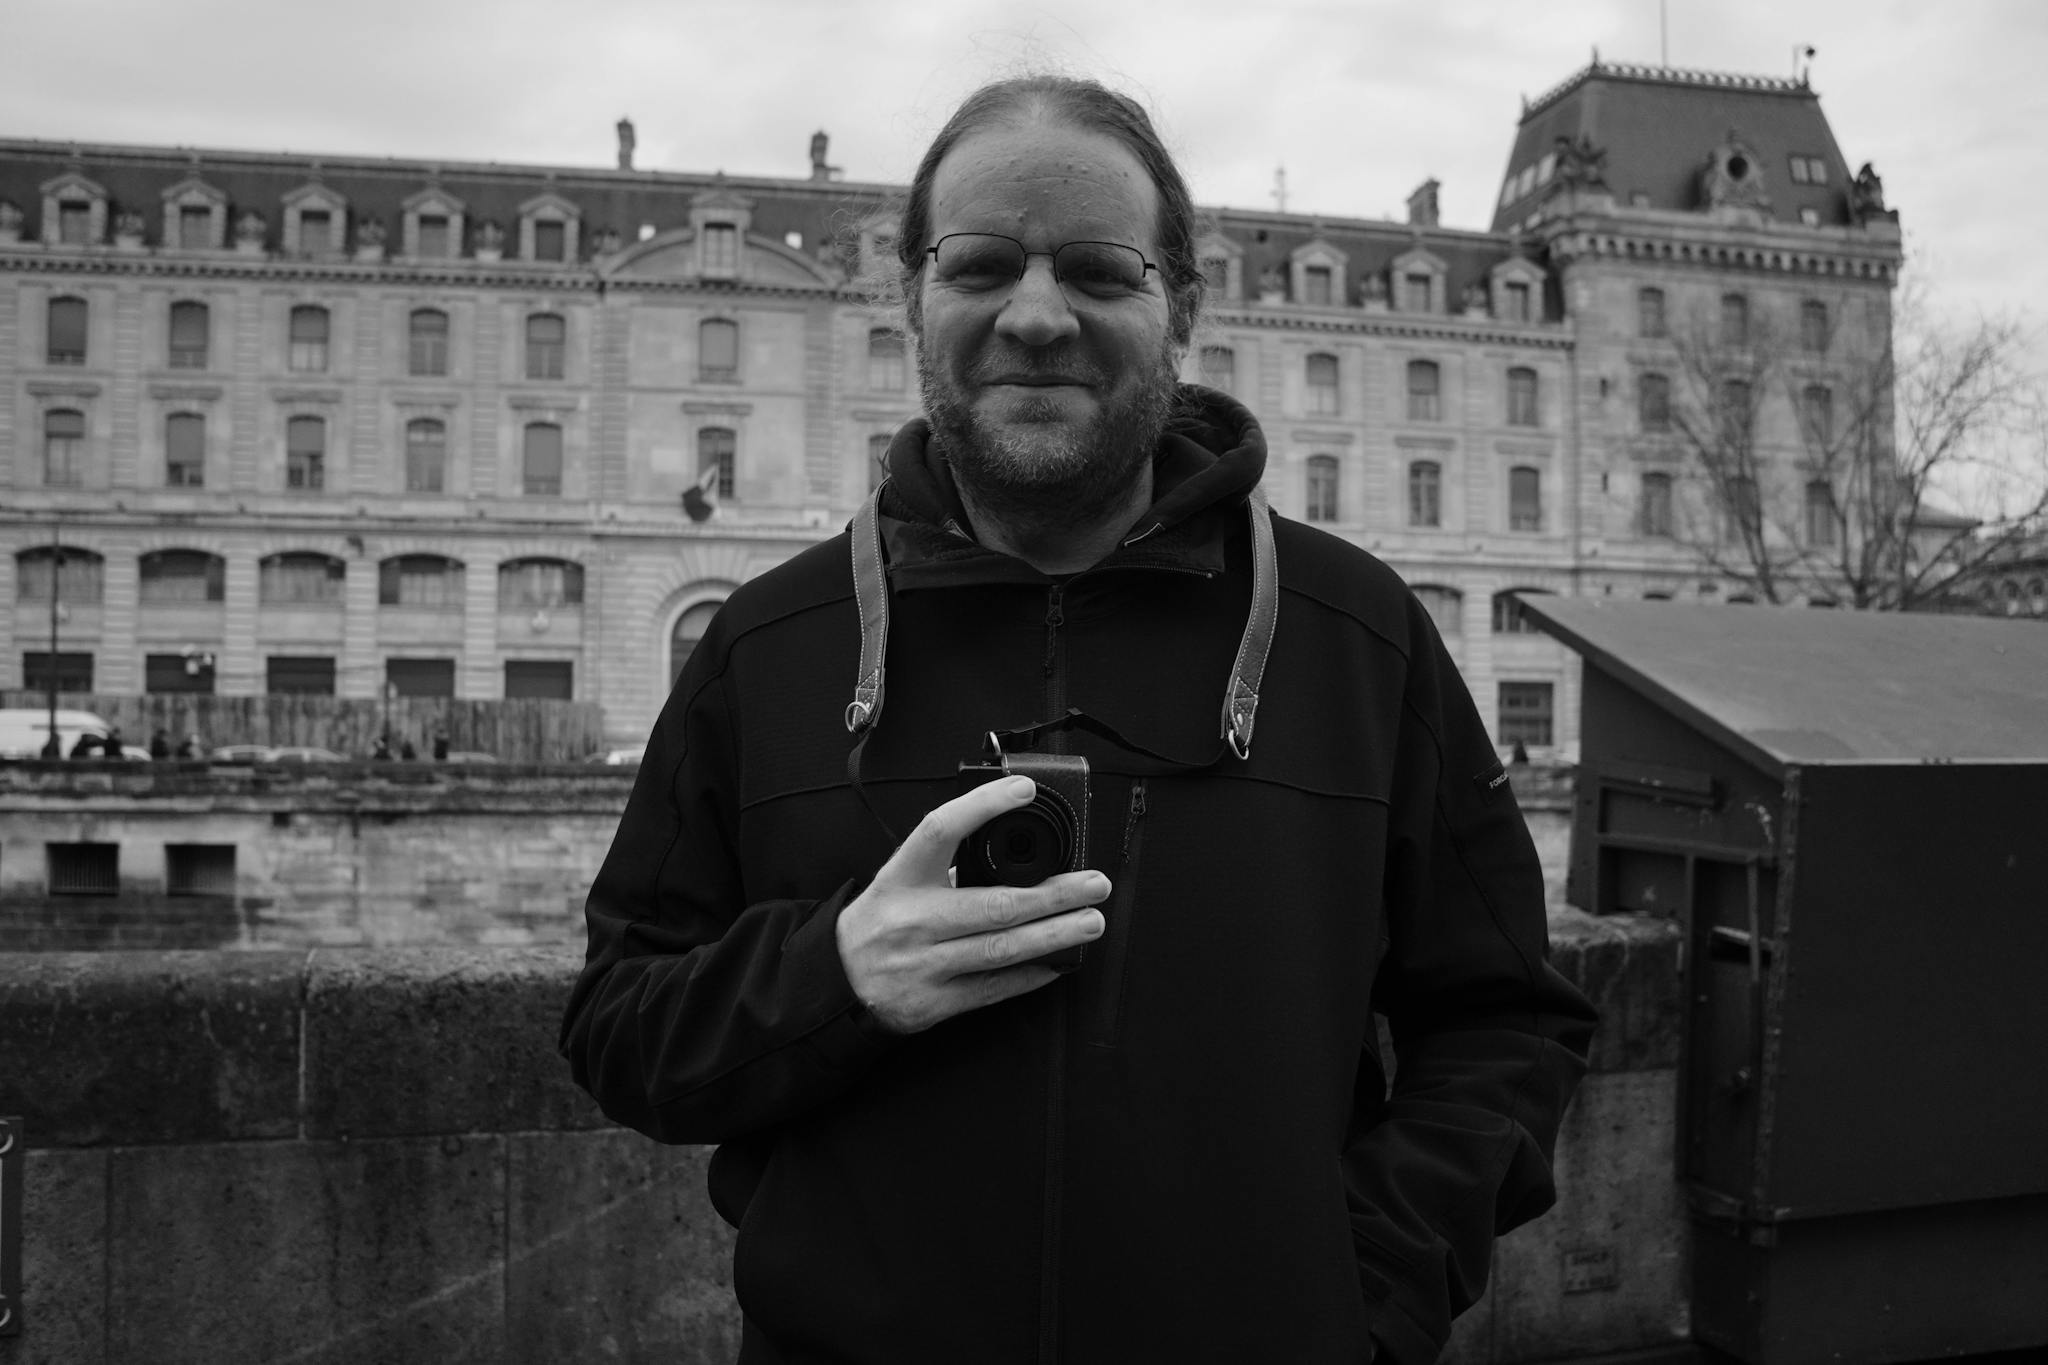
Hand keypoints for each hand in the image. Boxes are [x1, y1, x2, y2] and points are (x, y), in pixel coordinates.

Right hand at [836, 775, 1108, 1033]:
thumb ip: (947, 865)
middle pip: (993, 905)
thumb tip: (1017, 852)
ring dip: (1054, 935)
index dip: (982, 806)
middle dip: (1053, 895)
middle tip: (1094, 884)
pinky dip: (1030, 975)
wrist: (838, 980)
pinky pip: (993, 988)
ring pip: (1001, 949)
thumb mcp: (899, 880)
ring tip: (1090, 922)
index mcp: (902, 878)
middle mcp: (913, 920)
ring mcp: (924, 964)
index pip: (940, 830)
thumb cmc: (881, 921)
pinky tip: (1059, 962)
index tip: (1023, 790)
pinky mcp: (934, 1002)